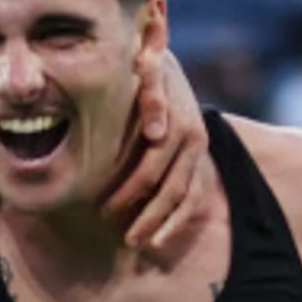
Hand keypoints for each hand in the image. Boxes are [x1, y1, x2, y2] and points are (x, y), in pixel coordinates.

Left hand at [101, 39, 216, 256]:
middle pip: (170, 187)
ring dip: (161, 225)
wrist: (160, 56)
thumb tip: (156, 133)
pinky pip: (194, 199)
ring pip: (185, 198)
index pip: (154, 164)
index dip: (130, 190)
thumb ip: (151, 93)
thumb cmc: (141, 64)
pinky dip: (177, 222)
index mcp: (179, 120)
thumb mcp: (145, 66)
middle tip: (119, 237)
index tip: (103, 209)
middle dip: (144, 216)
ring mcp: (198, 151)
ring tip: (136, 245)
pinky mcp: (198, 160)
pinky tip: (157, 241)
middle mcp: (194, 138)